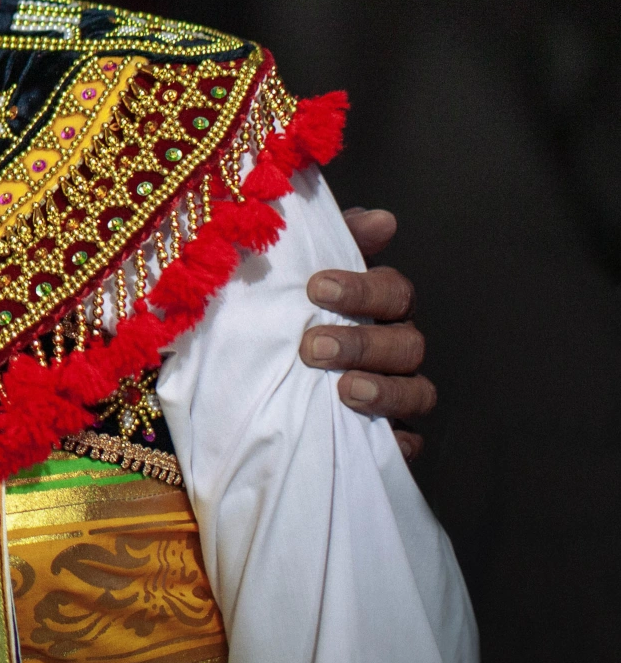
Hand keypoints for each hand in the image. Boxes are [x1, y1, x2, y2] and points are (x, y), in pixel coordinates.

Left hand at [301, 207, 435, 459]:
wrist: (242, 381)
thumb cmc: (276, 315)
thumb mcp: (290, 276)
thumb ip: (327, 242)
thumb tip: (382, 219)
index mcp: (377, 306)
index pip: (394, 290)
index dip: (362, 289)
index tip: (316, 288)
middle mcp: (394, 346)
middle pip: (408, 342)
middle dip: (362, 343)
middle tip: (313, 348)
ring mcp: (395, 392)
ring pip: (419, 391)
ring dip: (384, 390)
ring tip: (342, 390)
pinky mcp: (386, 437)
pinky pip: (409, 443)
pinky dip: (397, 441)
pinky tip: (373, 437)